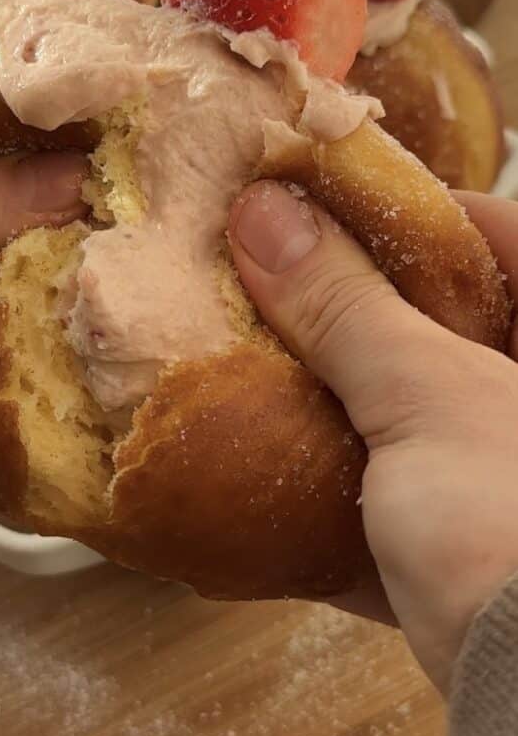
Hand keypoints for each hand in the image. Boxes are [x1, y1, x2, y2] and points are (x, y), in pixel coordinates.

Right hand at [229, 181, 517, 694]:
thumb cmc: (514, 525)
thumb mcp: (427, 398)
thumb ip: (348, 307)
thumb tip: (266, 216)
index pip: (490, 228)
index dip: (401, 208)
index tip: (315, 203)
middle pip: (431, 314)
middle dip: (345, 300)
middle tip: (263, 274)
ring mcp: (491, 467)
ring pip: (395, 397)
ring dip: (323, 384)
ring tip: (244, 350)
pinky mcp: (453, 532)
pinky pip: (377, 477)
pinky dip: (321, 466)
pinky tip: (259, 452)